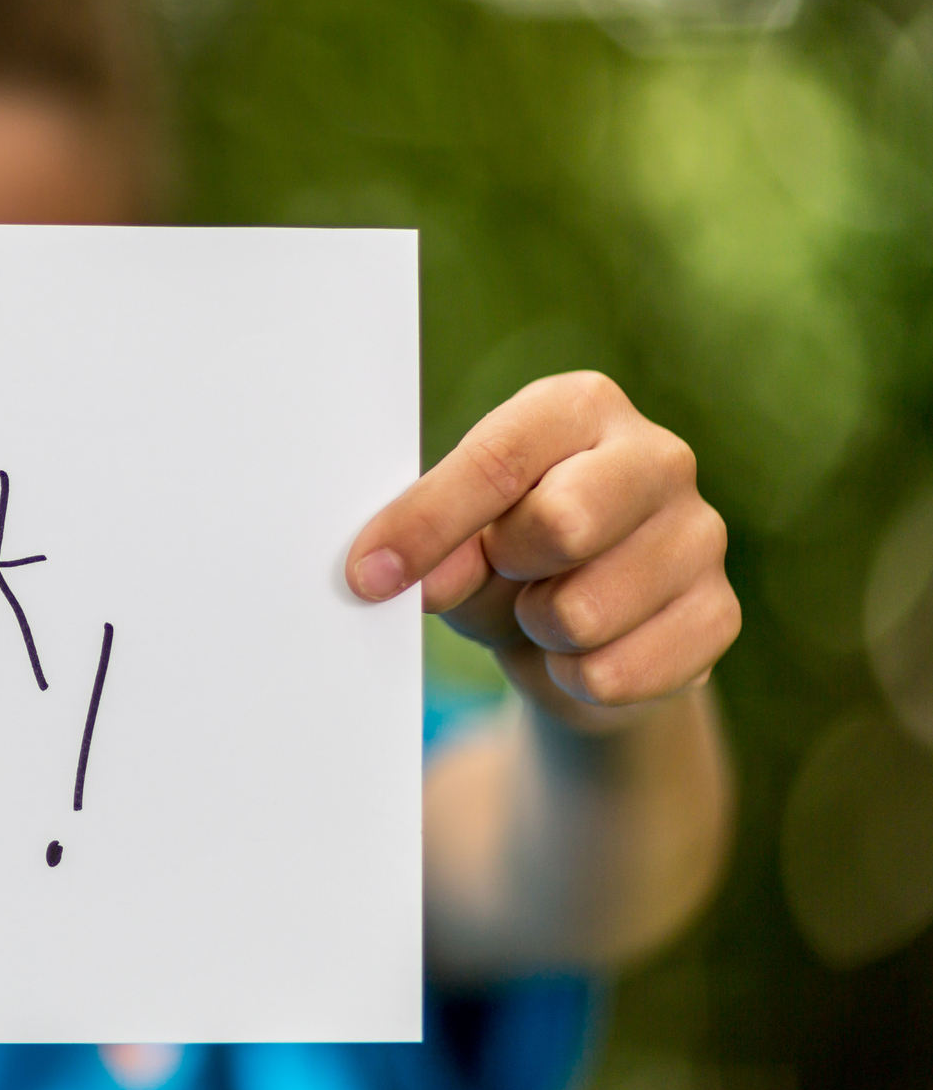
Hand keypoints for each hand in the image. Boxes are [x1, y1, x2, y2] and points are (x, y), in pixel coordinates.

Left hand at [347, 372, 737, 729]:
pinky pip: (617, 672)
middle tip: (503, 575)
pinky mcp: (721, 614)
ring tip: (542, 612)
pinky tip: (583, 653)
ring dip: (536, 633)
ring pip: (582, 612)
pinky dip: (575, 680)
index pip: (499, 458)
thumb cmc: (504, 560)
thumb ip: (438, 548)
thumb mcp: (454, 544)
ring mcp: (701, 533)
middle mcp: (656, 456)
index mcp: (578, 409)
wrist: (579, 637)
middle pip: (563, 523)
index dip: (426, 523)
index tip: (369, 575)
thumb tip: (420, 576)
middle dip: (505, 571)